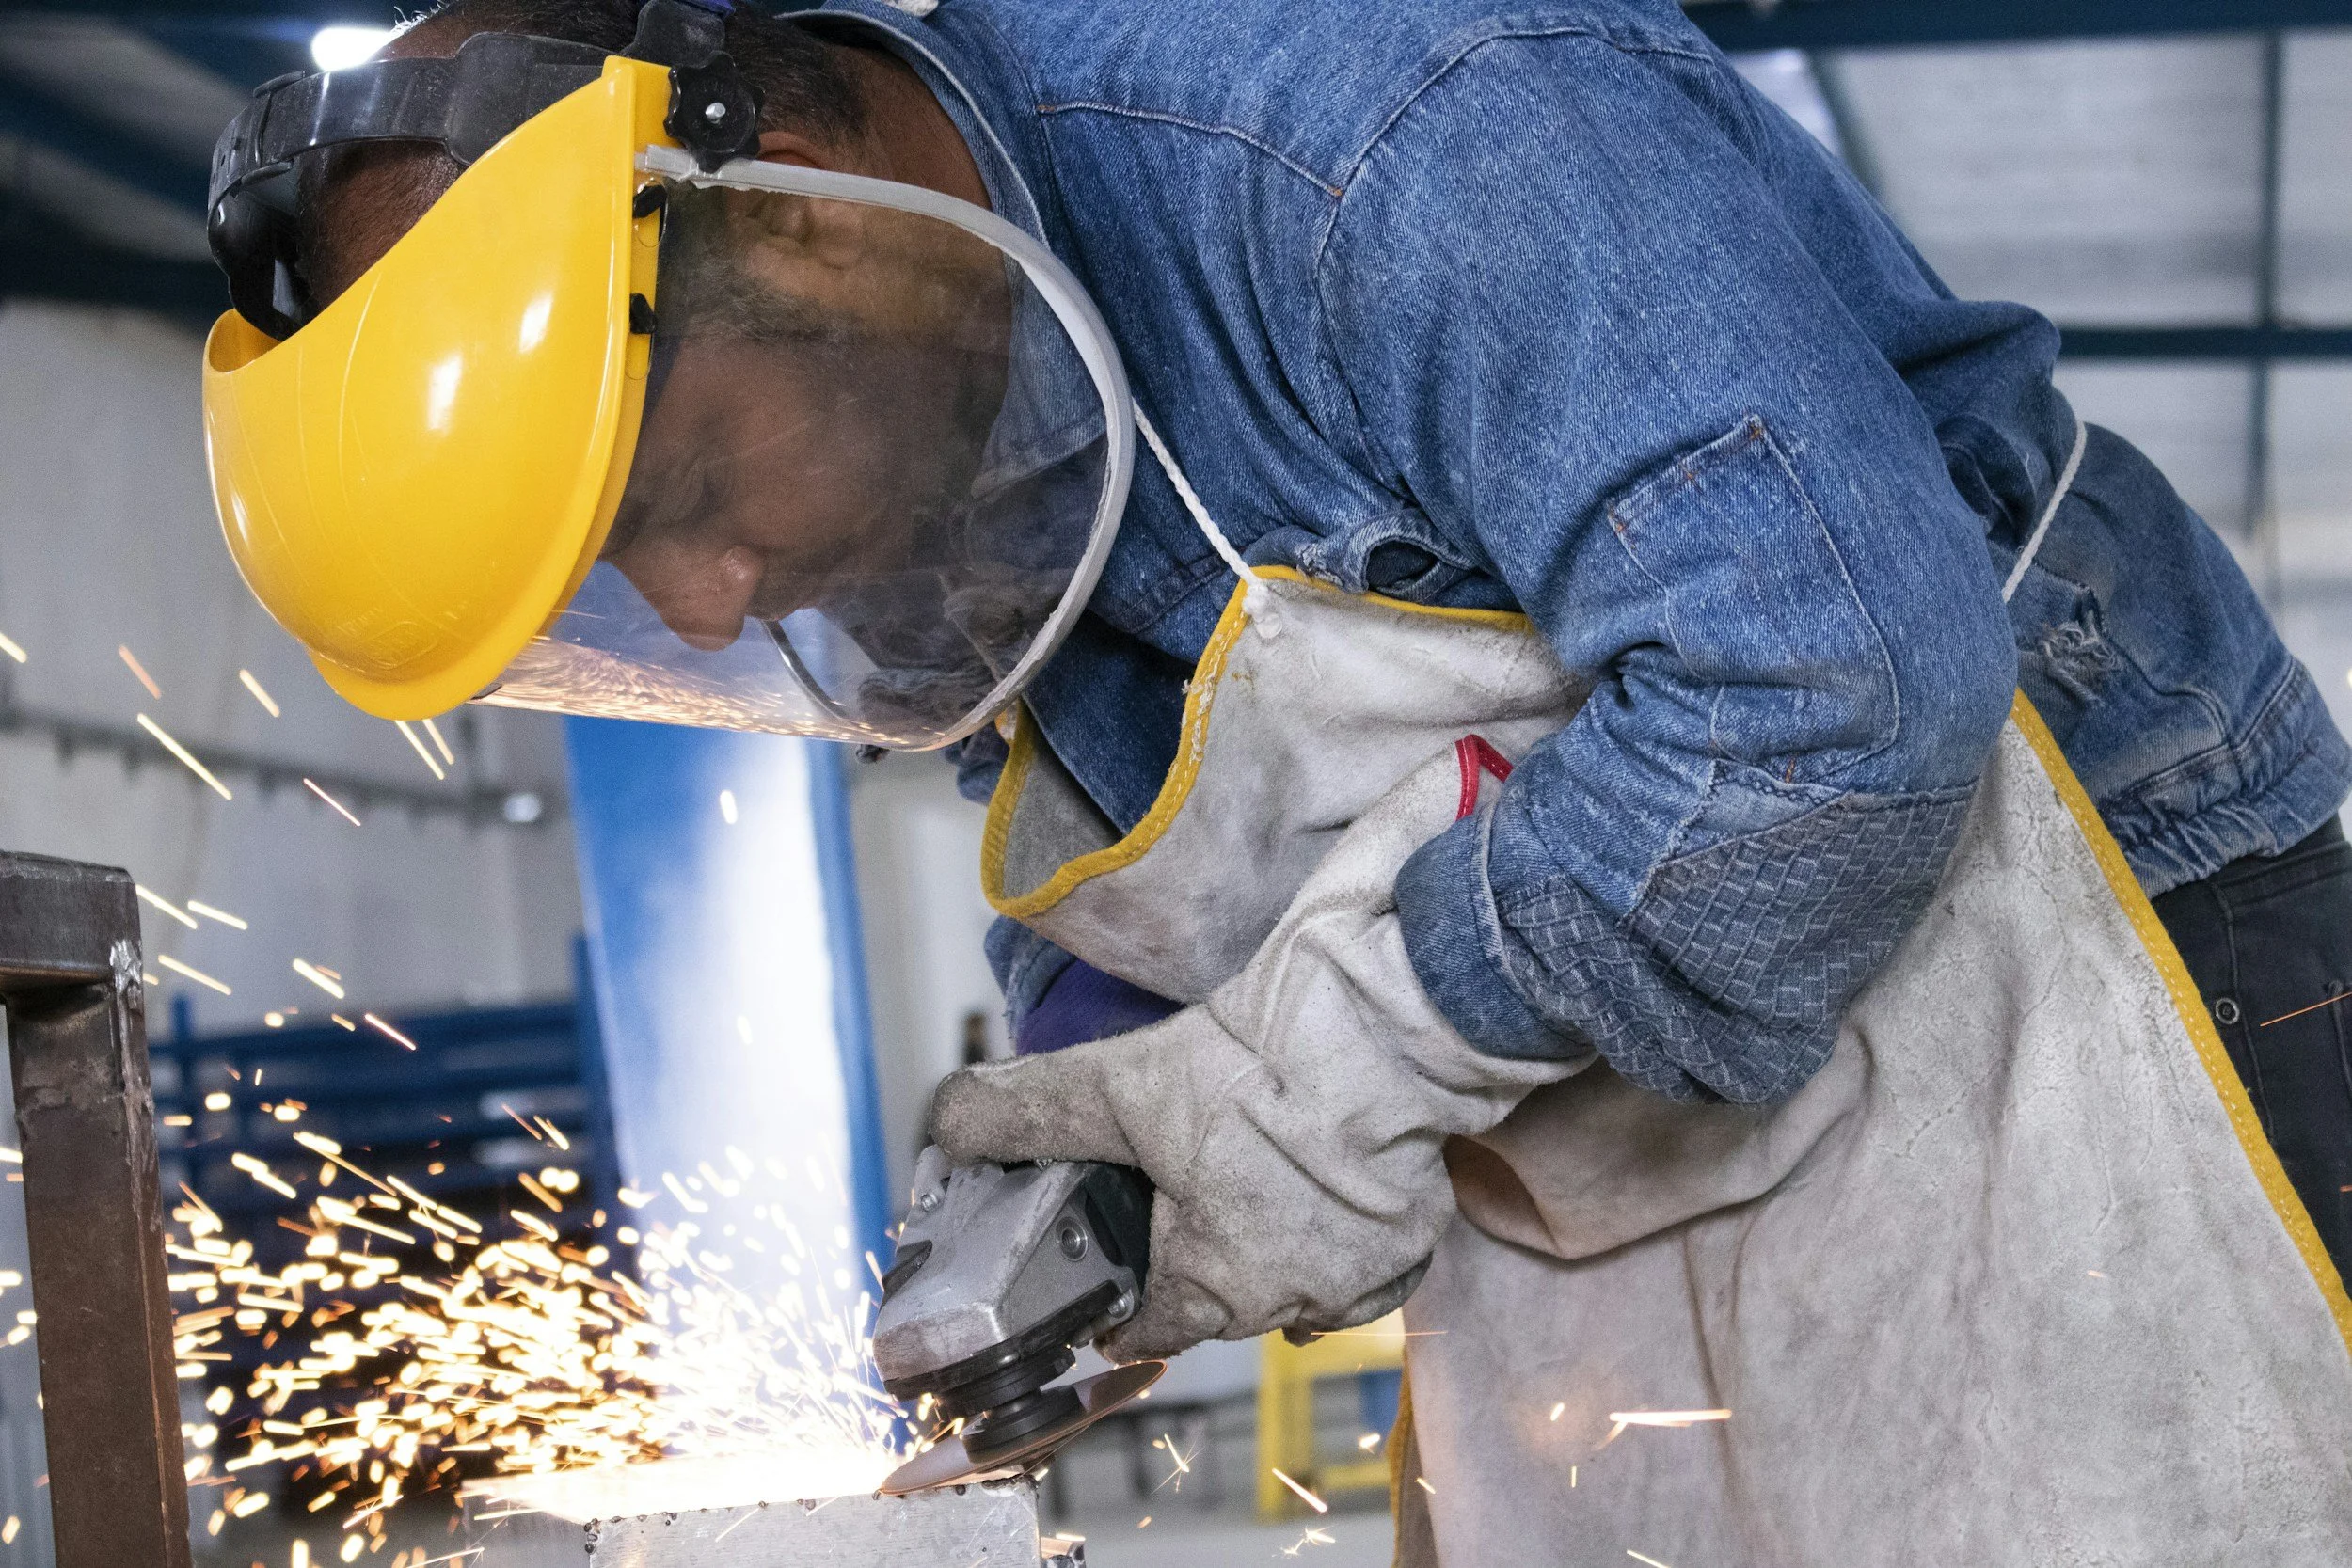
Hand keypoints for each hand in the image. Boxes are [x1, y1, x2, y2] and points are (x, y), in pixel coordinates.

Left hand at [931, 749, 1576, 1359]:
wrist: (1388, 1024)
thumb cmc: (1262, 1066)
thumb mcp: (1115, 1083)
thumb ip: (1025, 1113)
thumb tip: (945, 1124)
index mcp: (1215, 1286)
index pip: (1150, 1326)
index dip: (1120, 1306)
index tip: (1108, 1290)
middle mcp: (1295, 1300)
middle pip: (1225, 1302)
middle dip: (1197, 1264)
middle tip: (1176, 1204)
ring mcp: (1366, 1272)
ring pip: (1301, 1284)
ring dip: (1273, 1248)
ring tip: (1249, 1192)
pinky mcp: (1420, 1229)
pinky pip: (1371, 1260)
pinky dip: (1343, 1234)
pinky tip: (1325, 1193)